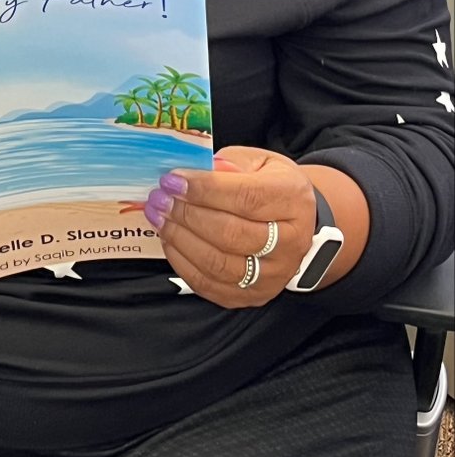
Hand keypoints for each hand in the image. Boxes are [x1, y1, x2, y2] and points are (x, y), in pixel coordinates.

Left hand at [145, 147, 315, 307]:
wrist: (297, 221)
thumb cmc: (270, 185)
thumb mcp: (257, 161)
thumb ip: (227, 164)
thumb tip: (193, 171)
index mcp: (292, 199)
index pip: (246, 197)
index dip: (204, 190)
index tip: (172, 180)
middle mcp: (291, 242)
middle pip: (230, 233)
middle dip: (187, 215)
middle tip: (160, 199)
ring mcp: (273, 274)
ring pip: (218, 263)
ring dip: (180, 239)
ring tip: (159, 217)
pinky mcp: (254, 295)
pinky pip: (210, 284)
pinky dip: (182, 262)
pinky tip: (169, 240)